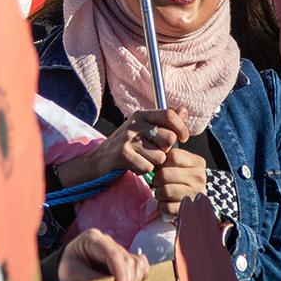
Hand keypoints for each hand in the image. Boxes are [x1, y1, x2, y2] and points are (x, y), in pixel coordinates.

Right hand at [55, 108, 190, 185]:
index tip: (182, 138)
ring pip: (160, 156)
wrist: (96, 162)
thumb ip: (165, 121)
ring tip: (141, 159)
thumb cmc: (124, 146)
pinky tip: (134, 166)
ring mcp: (128, 139)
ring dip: (153, 163)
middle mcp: (134, 123)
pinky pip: (148, 167)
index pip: (169, 115)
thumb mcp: (144, 129)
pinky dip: (143, 171)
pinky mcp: (123, 155)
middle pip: (168, 138)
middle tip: (153, 152)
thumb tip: (184, 110)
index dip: (181, 127)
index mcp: (141, 115)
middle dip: (165, 150)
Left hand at [55, 228, 150, 280]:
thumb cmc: (68, 269)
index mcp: (93, 239)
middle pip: (128, 260)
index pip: (113, 255)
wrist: (66, 268)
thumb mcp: (73, 277)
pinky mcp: (126, 260)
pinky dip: (139, 280)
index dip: (121, 275)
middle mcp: (109, 242)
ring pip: (138, 263)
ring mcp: (119, 250)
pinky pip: (141, 267)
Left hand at [150, 146, 207, 219]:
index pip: (173, 156)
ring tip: (162, 193)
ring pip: (165, 191)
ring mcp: (195, 194)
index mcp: (198, 163)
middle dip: (156, 179)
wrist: (197, 204)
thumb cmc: (185, 182)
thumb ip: (171, 158)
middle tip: (158, 183)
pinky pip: (166, 207)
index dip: (162, 162)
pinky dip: (162, 206)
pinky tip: (166, 203)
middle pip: (165, 174)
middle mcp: (199, 177)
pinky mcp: (189, 210)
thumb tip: (154, 157)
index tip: (162, 168)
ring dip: (158, 193)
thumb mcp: (183, 166)